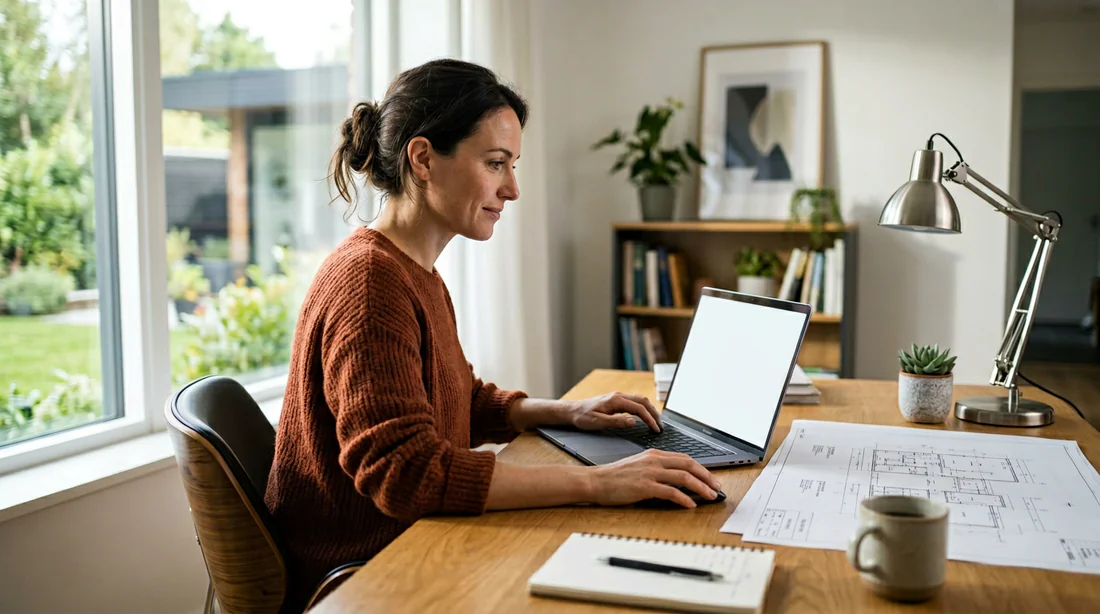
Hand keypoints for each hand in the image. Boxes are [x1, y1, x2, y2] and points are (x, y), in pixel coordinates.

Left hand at [569, 392, 661, 431]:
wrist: (572, 411)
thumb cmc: (583, 417)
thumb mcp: (598, 422)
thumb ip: (616, 422)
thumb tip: (633, 422)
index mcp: (616, 401)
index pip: (639, 408)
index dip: (650, 419)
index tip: (656, 429)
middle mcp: (619, 396)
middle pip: (643, 401)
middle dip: (654, 413)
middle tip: (661, 427)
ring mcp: (618, 397)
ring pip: (640, 400)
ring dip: (650, 410)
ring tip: (656, 422)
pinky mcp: (616, 400)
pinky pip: (635, 401)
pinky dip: (644, 408)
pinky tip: (645, 416)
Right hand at [588, 450, 722, 507]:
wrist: (596, 481)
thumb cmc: (615, 477)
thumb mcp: (639, 466)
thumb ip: (657, 469)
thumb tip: (676, 480)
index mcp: (654, 454)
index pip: (684, 458)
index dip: (701, 468)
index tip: (711, 478)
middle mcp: (654, 461)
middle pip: (689, 465)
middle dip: (707, 476)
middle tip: (717, 487)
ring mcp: (650, 473)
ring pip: (684, 477)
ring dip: (701, 487)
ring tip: (710, 496)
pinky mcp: (645, 486)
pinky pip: (671, 492)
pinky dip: (684, 498)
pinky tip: (690, 505)